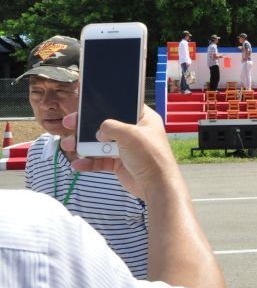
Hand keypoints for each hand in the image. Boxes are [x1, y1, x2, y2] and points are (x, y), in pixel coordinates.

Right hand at [60, 106, 178, 199]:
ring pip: (100, 143)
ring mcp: (126, 148)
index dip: (105, 103)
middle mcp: (134, 132)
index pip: (122, 106)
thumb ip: (109, 126)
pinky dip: (89, 162)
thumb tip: (98, 133)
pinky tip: (78, 164)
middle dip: (86, 125)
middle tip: (70, 122)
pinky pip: (101, 160)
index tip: (86, 102)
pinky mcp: (120, 163)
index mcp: (143, 119)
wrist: (156, 185)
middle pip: (106, 125)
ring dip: (83, 144)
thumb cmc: (149, 156)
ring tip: (68, 145)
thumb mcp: (129, 133)